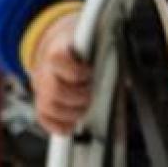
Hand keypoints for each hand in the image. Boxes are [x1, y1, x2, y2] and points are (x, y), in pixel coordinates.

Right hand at [29, 12, 92, 134]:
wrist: (58, 49)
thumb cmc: (79, 47)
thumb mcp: (89, 41)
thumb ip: (104, 49)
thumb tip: (127, 68)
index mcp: (57, 52)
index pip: (58, 60)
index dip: (77, 71)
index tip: (90, 72)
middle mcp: (45, 71)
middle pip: (55, 90)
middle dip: (78, 96)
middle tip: (90, 93)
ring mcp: (41, 89)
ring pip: (49, 107)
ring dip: (71, 112)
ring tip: (84, 106)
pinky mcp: (40, 103)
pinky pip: (44, 120)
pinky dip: (59, 126)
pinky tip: (73, 123)